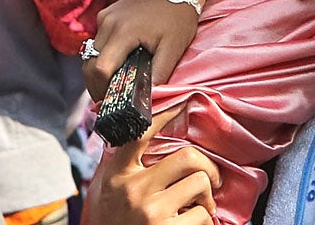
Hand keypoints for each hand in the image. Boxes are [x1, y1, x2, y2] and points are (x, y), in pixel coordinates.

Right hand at [82, 107, 218, 224]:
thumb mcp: (104, 192)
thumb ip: (119, 166)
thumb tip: (134, 135)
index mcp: (117, 175)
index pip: (141, 133)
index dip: (167, 113)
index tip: (186, 101)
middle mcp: (133, 189)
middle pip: (187, 156)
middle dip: (207, 167)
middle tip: (210, 180)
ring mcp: (150, 212)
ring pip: (200, 184)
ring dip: (207, 199)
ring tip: (199, 209)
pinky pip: (204, 216)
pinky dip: (206, 223)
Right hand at [86, 0, 200, 97]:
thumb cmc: (178, 16)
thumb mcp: (174, 48)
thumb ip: (160, 74)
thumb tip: (147, 99)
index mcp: (123, 32)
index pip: (100, 69)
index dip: (102, 89)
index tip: (113, 101)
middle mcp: (108, 23)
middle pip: (90, 64)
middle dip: (97, 85)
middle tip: (111, 98)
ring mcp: (105, 17)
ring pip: (91, 54)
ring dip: (98, 71)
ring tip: (115, 84)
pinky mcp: (106, 14)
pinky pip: (97, 42)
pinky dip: (103, 56)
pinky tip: (117, 64)